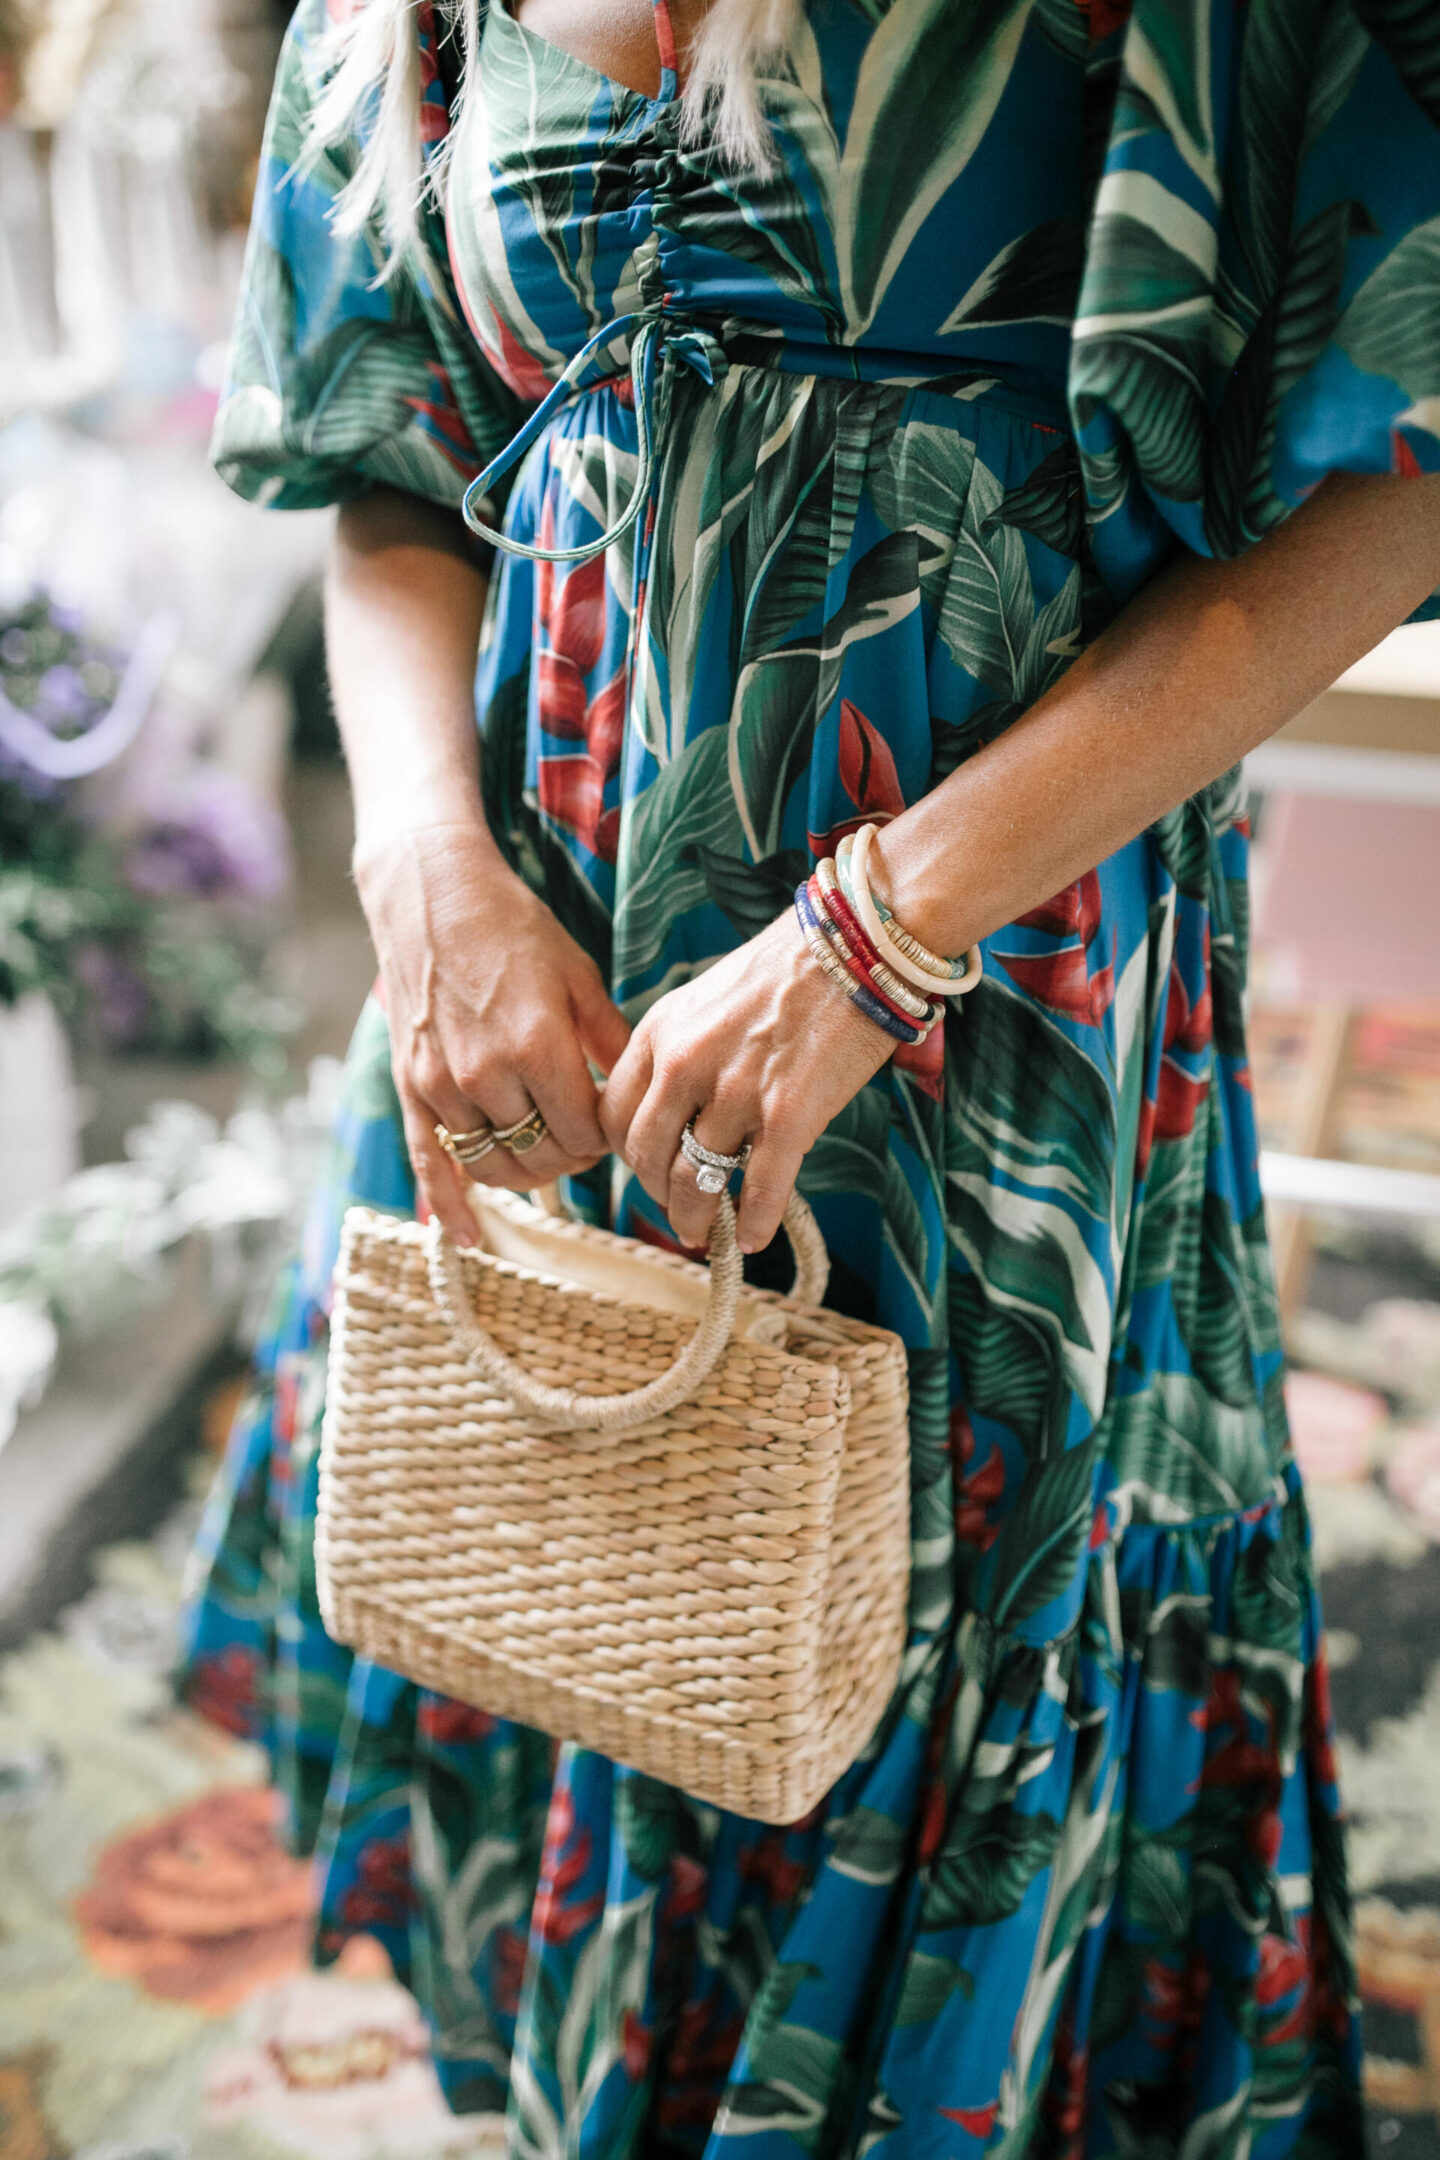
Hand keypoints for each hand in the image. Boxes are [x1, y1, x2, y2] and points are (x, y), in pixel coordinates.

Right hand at [356, 819, 630, 1240]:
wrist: (431, 893)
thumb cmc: (514, 928)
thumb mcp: (579, 976)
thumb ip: (613, 1042)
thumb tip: (644, 1094)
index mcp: (537, 1047)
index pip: (584, 1133)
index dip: (606, 1138)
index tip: (613, 1124)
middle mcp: (485, 1075)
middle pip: (542, 1156)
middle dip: (572, 1155)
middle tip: (585, 1136)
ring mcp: (441, 1086)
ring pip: (494, 1167)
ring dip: (528, 1172)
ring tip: (546, 1153)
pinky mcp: (410, 1087)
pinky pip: (430, 1163)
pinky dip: (449, 1206)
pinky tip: (468, 1237)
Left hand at [600, 911, 893, 1253]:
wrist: (855, 945)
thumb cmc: (785, 970)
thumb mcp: (705, 998)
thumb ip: (679, 1049)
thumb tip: (670, 1108)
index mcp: (659, 1032)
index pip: (613, 1115)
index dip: (625, 1153)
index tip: (645, 1167)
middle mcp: (686, 1065)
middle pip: (646, 1157)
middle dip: (656, 1194)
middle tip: (675, 1208)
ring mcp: (736, 1093)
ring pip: (694, 1182)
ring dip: (695, 1219)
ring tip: (704, 1233)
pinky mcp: (789, 1116)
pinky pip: (759, 1190)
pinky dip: (753, 1224)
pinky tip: (752, 1238)